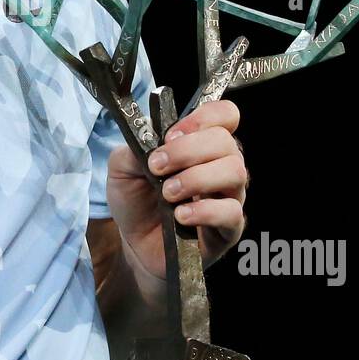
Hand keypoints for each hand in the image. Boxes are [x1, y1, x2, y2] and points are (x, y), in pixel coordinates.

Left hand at [105, 99, 248, 275]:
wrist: (135, 245)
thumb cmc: (136, 201)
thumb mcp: (122, 168)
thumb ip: (135, 147)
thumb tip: (151, 139)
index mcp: (201, 143)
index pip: (225, 114)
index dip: (202, 118)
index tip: (171, 135)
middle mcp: (222, 165)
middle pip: (226, 141)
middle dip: (188, 150)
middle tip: (157, 167)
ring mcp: (230, 196)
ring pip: (236, 172)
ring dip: (196, 178)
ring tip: (168, 193)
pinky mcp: (229, 228)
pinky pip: (232, 212)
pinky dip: (204, 211)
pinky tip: (180, 216)